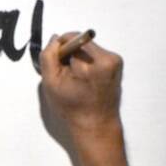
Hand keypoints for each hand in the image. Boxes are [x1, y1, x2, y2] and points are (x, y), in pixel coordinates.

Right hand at [38, 32, 136, 165]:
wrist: (96, 127)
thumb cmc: (73, 109)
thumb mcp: (51, 83)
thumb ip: (48, 56)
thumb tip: (55, 39)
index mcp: (98, 62)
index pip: (72, 39)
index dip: (60, 51)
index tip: (58, 68)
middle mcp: (111, 58)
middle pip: (80, 43)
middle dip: (69, 56)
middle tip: (66, 77)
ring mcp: (116, 62)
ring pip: (86, 49)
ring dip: (77, 61)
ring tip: (75, 82)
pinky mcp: (116, 66)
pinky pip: (94, 56)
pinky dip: (85, 65)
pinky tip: (84, 82)